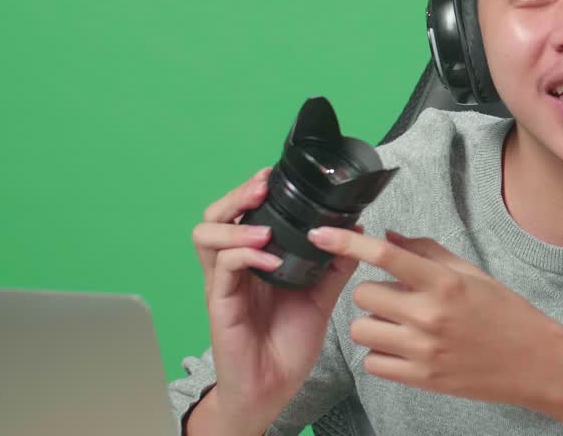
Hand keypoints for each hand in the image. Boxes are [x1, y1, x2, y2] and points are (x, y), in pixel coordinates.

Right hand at [189, 167, 360, 430]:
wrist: (274, 386)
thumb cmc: (289, 341)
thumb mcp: (321, 296)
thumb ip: (335, 264)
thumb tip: (356, 228)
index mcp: (255, 258)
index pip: (242, 212)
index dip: (252, 190)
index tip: (275, 175)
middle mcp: (234, 266)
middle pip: (215, 215)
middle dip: (237, 195)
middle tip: (262, 187)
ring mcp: (223, 283)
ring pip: (206, 235)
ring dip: (236, 224)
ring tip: (267, 228)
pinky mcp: (219, 303)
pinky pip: (223, 269)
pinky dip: (245, 255)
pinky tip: (270, 260)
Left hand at [308, 227, 562, 409]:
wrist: (533, 362)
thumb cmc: (505, 313)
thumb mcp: (471, 273)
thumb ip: (428, 252)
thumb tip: (389, 236)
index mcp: (444, 283)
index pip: (385, 255)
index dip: (347, 243)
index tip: (321, 234)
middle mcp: (430, 315)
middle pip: (364, 295)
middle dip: (374, 292)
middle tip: (398, 297)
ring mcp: (423, 351)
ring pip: (362, 330)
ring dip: (374, 323)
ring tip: (401, 324)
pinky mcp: (421, 379)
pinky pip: (373, 363)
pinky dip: (381, 354)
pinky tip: (404, 348)